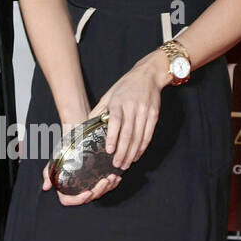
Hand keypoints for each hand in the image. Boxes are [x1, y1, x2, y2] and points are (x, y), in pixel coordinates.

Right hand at [41, 154, 121, 206]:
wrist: (74, 141)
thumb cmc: (63, 152)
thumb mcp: (54, 162)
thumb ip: (48, 174)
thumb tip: (46, 187)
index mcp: (65, 189)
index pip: (69, 200)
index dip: (78, 200)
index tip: (88, 192)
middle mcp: (77, 189)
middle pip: (89, 197)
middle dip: (99, 191)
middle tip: (106, 180)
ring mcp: (89, 185)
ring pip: (99, 193)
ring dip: (108, 187)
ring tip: (113, 177)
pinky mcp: (98, 180)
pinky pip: (107, 187)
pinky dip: (113, 183)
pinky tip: (117, 177)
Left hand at [90, 53, 164, 169]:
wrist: (148, 75)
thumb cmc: (125, 86)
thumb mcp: (109, 94)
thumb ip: (99, 110)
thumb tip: (86, 126)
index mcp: (118, 102)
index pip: (116, 122)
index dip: (113, 137)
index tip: (109, 150)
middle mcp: (132, 107)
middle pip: (128, 133)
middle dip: (123, 151)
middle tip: (117, 165)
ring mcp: (145, 111)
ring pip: (139, 137)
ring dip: (132, 153)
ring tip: (126, 164)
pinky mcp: (154, 115)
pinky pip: (148, 135)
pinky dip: (142, 147)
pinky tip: (137, 155)